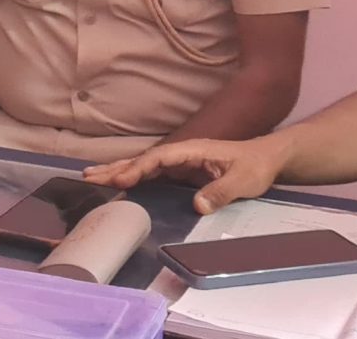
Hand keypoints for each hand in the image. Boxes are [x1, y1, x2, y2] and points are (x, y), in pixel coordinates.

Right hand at [82, 136, 289, 214]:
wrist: (268, 158)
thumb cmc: (256, 166)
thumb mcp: (244, 181)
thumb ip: (221, 192)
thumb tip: (196, 206)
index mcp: (193, 150)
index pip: (160, 158)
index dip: (139, 168)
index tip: (120, 180)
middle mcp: (182, 153)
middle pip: (144, 159)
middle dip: (116, 167)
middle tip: (88, 176)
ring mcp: (181, 161)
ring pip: (144, 165)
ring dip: (118, 170)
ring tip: (91, 176)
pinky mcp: (182, 171)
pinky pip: (152, 173)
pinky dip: (132, 176)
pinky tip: (119, 182)